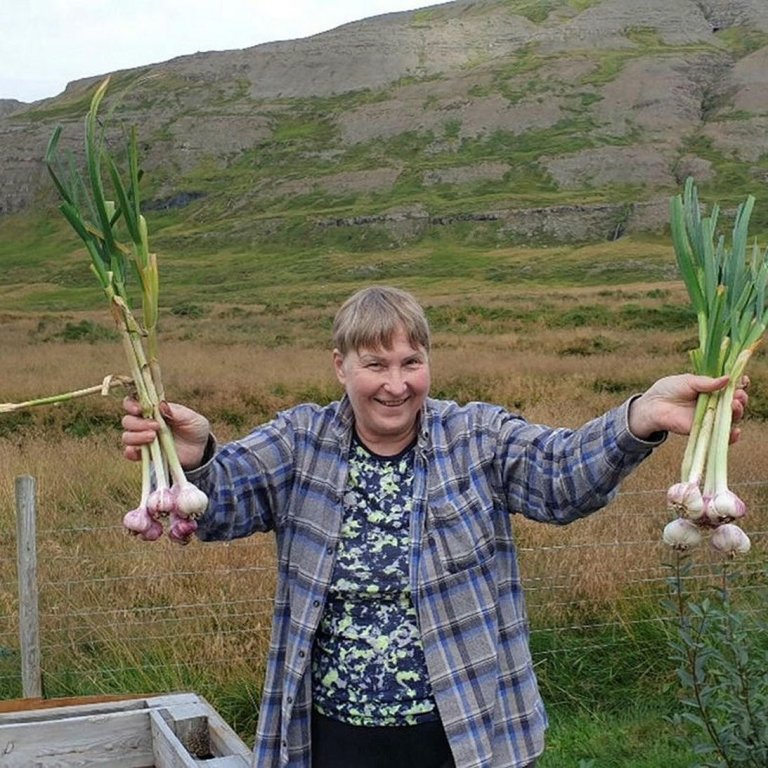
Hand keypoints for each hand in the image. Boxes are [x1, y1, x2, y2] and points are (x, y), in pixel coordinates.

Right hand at [121, 397, 210, 468]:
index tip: (139, 409)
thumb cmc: (195, 429)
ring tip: (153, 437)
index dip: (131, 404)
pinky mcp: (144, 454)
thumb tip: (162, 404)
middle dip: (138, 423)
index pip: (133, 402)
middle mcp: (144, 423)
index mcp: (153, 410)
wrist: (200, 450)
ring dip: (136, 436)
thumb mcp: (192, 418)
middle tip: (156, 426)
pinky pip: (129, 453)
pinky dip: (131, 452)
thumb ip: (177, 412)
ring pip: (126, 436)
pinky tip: (140, 451)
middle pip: (128, 420)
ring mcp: (143, 439)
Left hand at [628, 373, 748, 440]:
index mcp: (712, 389)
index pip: (732, 388)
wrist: (653, 405)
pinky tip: (735, 430)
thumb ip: (707, 382)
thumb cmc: (669, 390)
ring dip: (737, 412)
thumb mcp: (688, 381)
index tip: (743, 380)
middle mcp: (715, 404)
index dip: (740, 385)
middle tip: (737, 395)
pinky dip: (731, 436)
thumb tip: (728, 379)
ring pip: (731, 418)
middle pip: (736, 403)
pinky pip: (721, 436)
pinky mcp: (704, 430)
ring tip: (733, 405)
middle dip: (740, 399)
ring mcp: (710, 417)